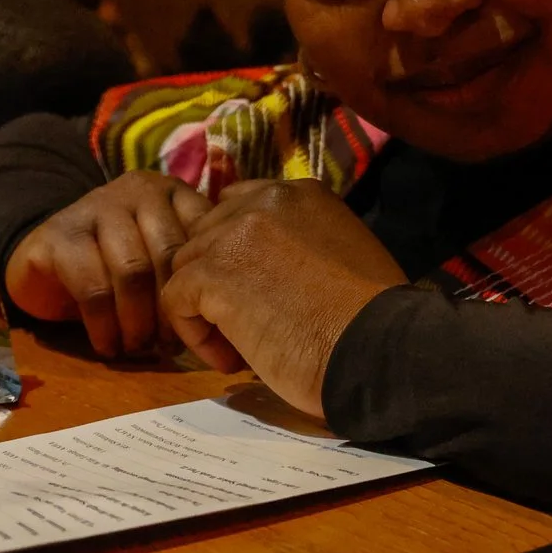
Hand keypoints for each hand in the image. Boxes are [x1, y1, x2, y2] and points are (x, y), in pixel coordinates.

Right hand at [6, 171, 213, 357]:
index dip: (206, 285)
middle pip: (169, 255)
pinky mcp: (58, 234)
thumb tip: (235, 320)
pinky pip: (92, 287)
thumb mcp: (162, 261)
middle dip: (172, 308)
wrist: (44, 261)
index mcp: (171, 193)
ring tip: (139, 348)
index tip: (207, 325)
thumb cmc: (117, 266)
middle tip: (171, 346)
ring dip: (139, 321)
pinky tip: (109, 347)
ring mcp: (95, 207)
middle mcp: (136, 191)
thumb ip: (194, 269)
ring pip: (133, 271)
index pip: (202, 236)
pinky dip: (105, 326)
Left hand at [161, 180, 407, 416]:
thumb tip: (266, 268)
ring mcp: (235, 234)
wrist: (377, 348)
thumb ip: (302, 244)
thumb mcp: (345, 254)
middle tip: (244, 324)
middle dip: (217, 278)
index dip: (237, 253)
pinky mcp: (213, 274)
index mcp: (302, 193)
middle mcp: (265, 201)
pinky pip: (175, 299)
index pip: (238, 206)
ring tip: (239, 348)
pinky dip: (194, 333)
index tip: (256, 292)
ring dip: (205, 308)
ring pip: (186, 266)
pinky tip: (230, 359)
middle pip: (206, 235)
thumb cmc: (372, 319)